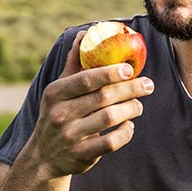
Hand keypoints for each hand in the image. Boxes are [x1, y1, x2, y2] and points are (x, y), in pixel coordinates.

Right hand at [31, 31, 153, 178]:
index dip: (110, 72)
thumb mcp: (59, 90)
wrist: (43, 157)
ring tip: (139, 105)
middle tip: (148, 85)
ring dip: (130, 109)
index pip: (86, 79)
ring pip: (109, 118)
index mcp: (56, 93)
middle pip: (103, 97)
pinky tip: (129, 125)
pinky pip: (111, 142)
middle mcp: (60, 114)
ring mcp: (70, 136)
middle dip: (130, 89)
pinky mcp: (81, 155)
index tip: (130, 69)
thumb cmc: (57, 114)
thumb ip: (74, 63)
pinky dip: (125, 132)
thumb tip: (85, 33)